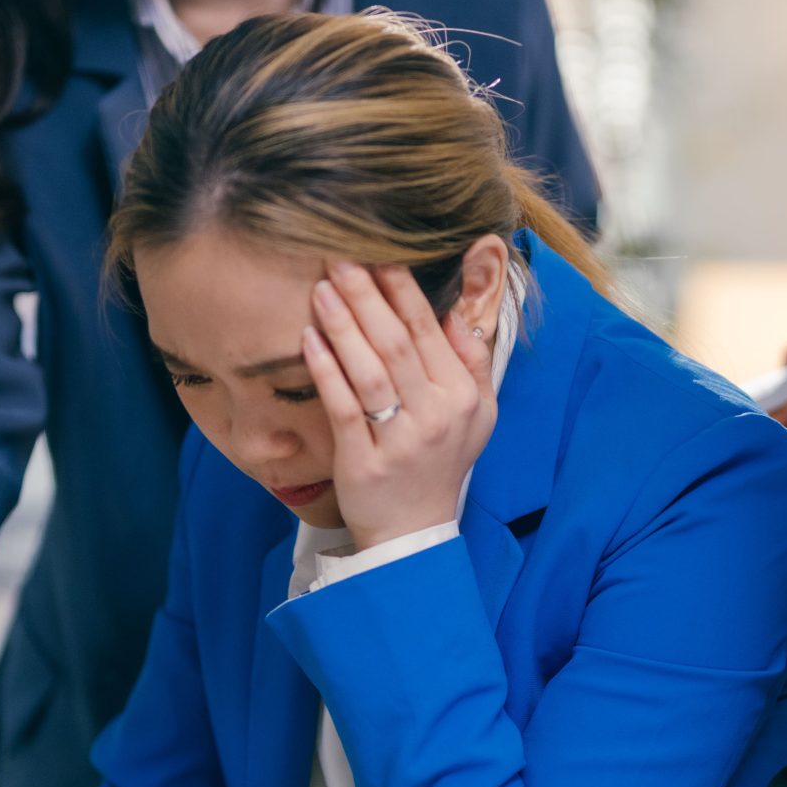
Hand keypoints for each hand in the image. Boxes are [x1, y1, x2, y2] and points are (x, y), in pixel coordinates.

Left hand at [301, 262, 496, 550]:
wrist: (414, 532)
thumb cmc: (441, 463)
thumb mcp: (477, 414)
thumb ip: (473, 361)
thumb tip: (456, 310)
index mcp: (461, 396)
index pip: (429, 331)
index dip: (401, 290)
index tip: (378, 254)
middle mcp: (435, 416)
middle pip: (397, 344)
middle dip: (367, 296)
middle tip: (339, 258)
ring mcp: (400, 441)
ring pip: (370, 371)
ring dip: (344, 326)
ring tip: (321, 289)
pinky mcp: (365, 462)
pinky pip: (343, 408)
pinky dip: (326, 371)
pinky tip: (309, 340)